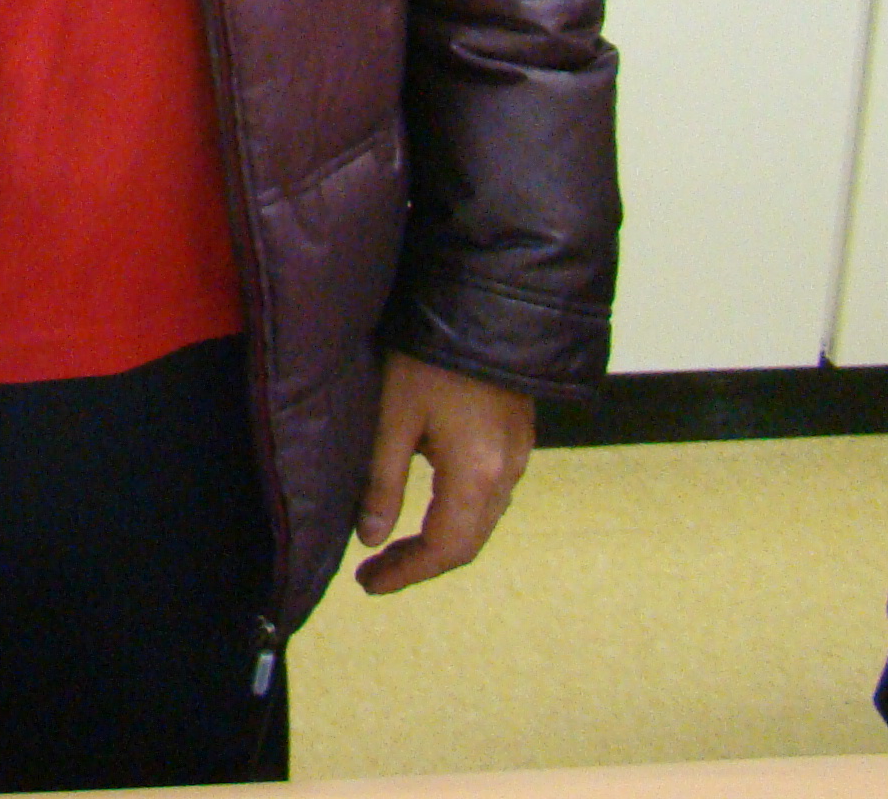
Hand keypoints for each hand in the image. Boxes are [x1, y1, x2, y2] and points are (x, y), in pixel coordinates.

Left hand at [353, 353, 532, 592]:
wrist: (484, 305)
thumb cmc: (430, 358)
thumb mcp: (394, 417)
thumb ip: (382, 482)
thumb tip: (370, 538)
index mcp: (477, 475)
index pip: (446, 548)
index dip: (407, 572)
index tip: (368, 583)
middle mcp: (507, 473)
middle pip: (468, 542)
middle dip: (422, 563)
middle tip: (376, 573)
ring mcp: (519, 455)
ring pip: (483, 519)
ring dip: (441, 540)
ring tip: (395, 546)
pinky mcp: (518, 437)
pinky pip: (491, 493)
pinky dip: (459, 512)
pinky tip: (429, 506)